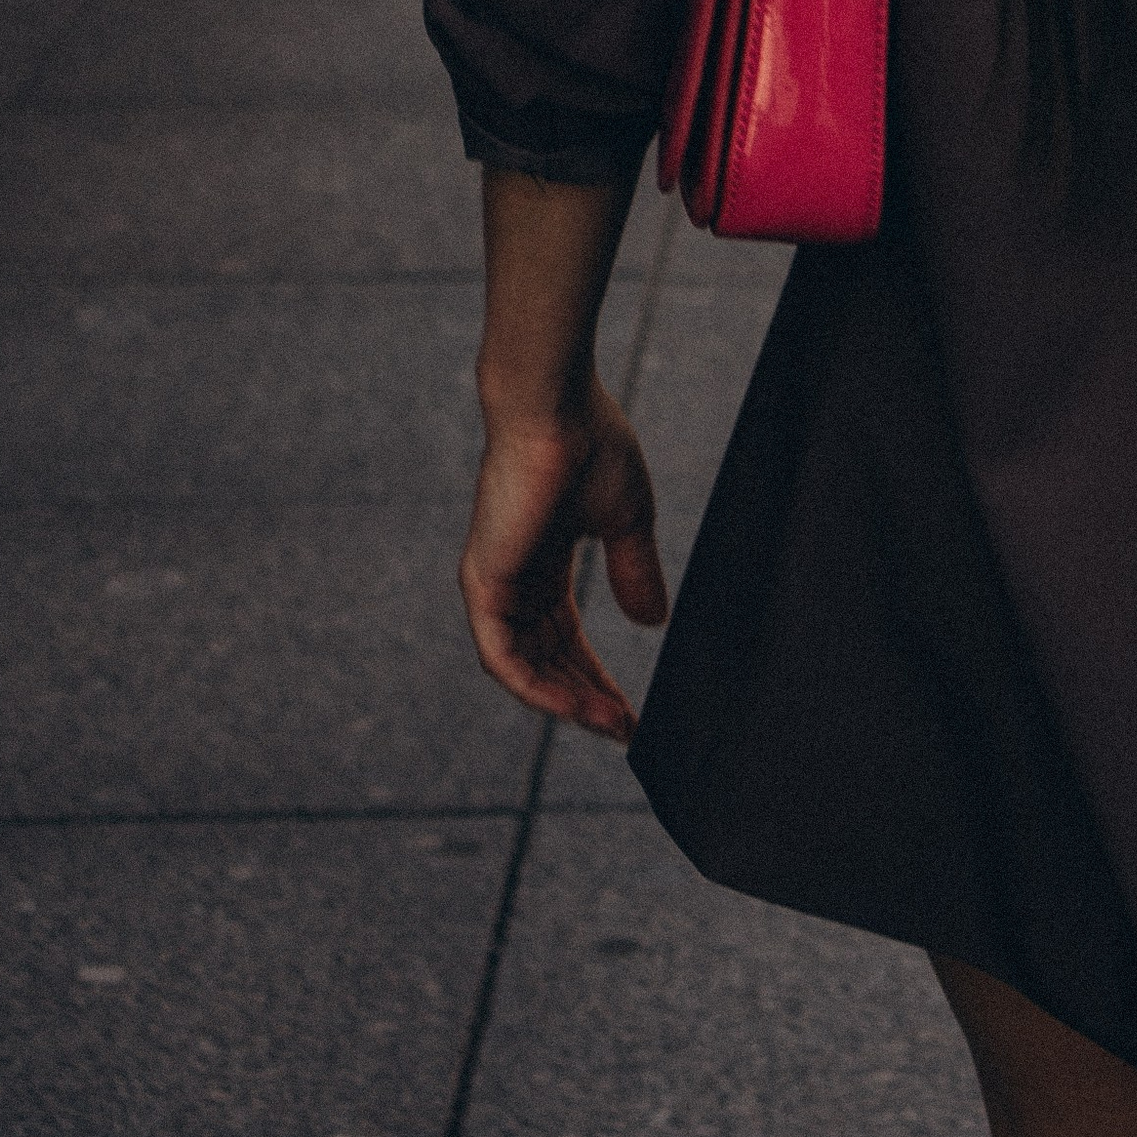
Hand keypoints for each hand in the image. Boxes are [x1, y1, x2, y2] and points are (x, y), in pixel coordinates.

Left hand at [459, 388, 667, 739]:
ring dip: (568, 702)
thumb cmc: (590, 443)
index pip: (567, 637)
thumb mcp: (627, 519)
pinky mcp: (484, 584)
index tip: (631, 711)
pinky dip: (539, 688)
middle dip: (587, 698)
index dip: (598, 676)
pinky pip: (504, 658)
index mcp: (544, 560)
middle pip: (547, 659)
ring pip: (525, 668)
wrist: (555, 406)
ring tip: (613, 724)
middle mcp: (515, 578)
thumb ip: (635, 571)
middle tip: (626, 730)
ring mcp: (495, 583)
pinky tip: (577, 707)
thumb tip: (652, 622)